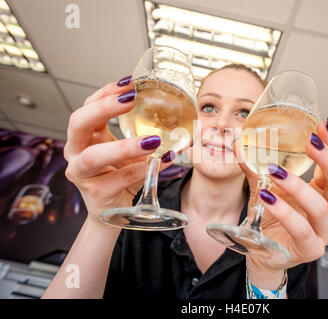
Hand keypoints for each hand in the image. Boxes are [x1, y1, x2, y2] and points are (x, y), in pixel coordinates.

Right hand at [64, 76, 175, 229]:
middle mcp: (76, 152)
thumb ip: (141, 133)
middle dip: (104, 109)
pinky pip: (121, 178)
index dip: (105, 93)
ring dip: (125, 146)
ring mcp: (82, 174)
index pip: (87, 107)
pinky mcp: (96, 193)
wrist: (112, 211)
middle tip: (131, 100)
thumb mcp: (127, 151)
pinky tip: (165, 161)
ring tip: (153, 140)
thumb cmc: (119, 176)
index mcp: (83, 137)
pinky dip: (145, 169)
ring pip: (94, 157)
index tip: (129, 83)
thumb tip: (176, 115)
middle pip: (78, 124)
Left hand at [234, 119, 327, 277]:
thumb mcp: (265, 188)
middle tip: (310, 142)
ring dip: (298, 186)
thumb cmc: (270, 220)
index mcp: (324, 194)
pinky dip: (285, 212)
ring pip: (320, 208)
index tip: (322, 126)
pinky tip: (268, 197)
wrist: (263, 253)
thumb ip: (255, 168)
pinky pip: (302, 230)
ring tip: (275, 171)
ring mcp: (323, 233)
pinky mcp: (310, 249)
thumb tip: (239, 143)